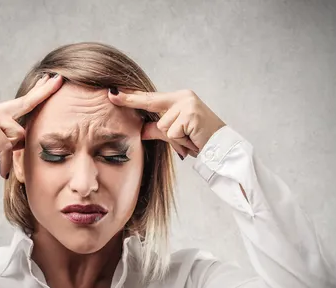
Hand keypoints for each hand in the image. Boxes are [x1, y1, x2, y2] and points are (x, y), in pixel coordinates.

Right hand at [0, 73, 63, 177]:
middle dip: (43, 93)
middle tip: (59, 80)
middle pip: (26, 103)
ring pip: (19, 134)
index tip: (50, 80)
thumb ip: (11, 139)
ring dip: (13, 153)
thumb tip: (26, 140)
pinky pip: (8, 147)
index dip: (38, 92)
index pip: (22, 102)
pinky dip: (6, 162)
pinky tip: (1, 171)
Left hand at [107, 89, 225, 158]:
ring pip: (162, 126)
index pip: (150, 98)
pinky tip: (193, 139)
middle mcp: (182, 97)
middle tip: (125, 102)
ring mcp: (187, 104)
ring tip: (190, 139)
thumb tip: (139, 130)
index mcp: (178, 98)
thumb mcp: (175, 134)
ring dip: (174, 138)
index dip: (131, 97)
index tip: (112, 93)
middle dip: (142, 110)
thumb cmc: (199, 140)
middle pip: (153, 109)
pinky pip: (172, 132)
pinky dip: (180, 141)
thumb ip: (157, 129)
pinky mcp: (190, 114)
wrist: (222, 146)